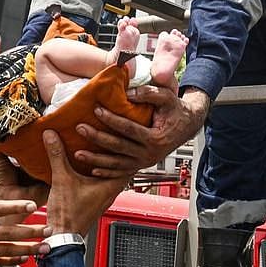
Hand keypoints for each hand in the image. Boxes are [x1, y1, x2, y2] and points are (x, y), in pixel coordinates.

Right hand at [39, 130, 129, 241]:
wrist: (62, 238)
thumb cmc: (68, 215)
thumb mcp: (61, 179)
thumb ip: (57, 155)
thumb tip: (51, 135)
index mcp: (111, 185)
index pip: (129, 161)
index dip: (127, 146)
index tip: (123, 132)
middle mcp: (112, 192)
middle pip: (123, 166)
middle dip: (118, 151)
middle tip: (115, 135)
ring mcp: (104, 197)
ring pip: (112, 175)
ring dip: (108, 162)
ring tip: (102, 146)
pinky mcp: (95, 201)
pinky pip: (102, 182)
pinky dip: (98, 171)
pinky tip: (88, 165)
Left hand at [73, 86, 209, 176]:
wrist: (187, 126)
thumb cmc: (176, 110)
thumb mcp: (167, 97)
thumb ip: (148, 93)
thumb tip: (128, 93)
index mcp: (156, 138)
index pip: (129, 129)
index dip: (112, 119)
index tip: (96, 109)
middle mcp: (149, 154)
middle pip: (118, 147)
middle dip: (97, 138)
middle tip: (80, 128)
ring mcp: (145, 163)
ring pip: (116, 164)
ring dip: (96, 160)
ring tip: (78, 154)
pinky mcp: (141, 166)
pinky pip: (121, 172)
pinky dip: (106, 173)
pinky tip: (92, 170)